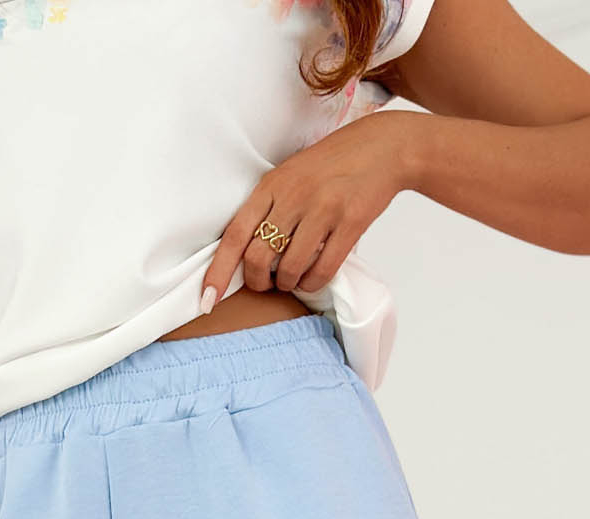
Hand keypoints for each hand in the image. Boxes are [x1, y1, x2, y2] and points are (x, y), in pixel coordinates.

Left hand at [202, 113, 413, 307]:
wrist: (384, 148)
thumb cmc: (333, 165)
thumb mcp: (292, 175)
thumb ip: (269, 206)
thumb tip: (245, 253)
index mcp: (273, 185)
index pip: (235, 235)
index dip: (217, 272)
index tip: (205, 300)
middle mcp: (294, 196)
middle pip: (257, 258)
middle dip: (257, 282)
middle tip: (267, 283)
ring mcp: (323, 210)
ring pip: (288, 269)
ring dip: (287, 284)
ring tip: (293, 277)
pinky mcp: (350, 224)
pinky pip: (321, 271)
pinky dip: (312, 283)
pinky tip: (313, 276)